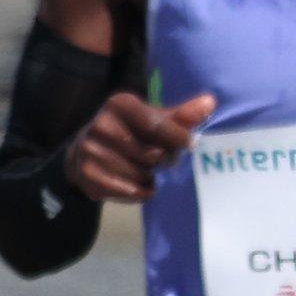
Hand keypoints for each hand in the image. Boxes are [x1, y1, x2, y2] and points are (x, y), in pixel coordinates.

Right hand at [60, 89, 216, 204]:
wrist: (86, 150)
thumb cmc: (130, 132)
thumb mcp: (154, 119)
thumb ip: (182, 115)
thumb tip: (210, 102)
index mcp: (119, 104)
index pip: (157, 125)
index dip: (178, 138)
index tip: (190, 145)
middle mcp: (101, 124)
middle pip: (151, 154)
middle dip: (163, 161)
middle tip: (160, 160)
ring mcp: (90, 150)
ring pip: (139, 174)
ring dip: (150, 178)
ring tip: (146, 172)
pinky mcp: (86, 173)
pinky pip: (126, 191)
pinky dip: (139, 192)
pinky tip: (138, 185)